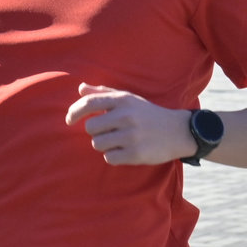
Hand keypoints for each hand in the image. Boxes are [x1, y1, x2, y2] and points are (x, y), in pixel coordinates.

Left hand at [64, 83, 198, 165]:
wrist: (178, 131)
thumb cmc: (148, 114)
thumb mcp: (129, 99)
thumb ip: (104, 93)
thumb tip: (80, 89)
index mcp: (123, 100)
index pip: (89, 103)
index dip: (74, 112)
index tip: (69, 120)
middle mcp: (126, 116)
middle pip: (90, 128)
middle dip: (95, 132)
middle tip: (108, 132)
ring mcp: (131, 136)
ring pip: (97, 144)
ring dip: (104, 145)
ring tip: (118, 141)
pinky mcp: (136, 154)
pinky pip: (109, 158)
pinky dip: (113, 156)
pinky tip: (125, 151)